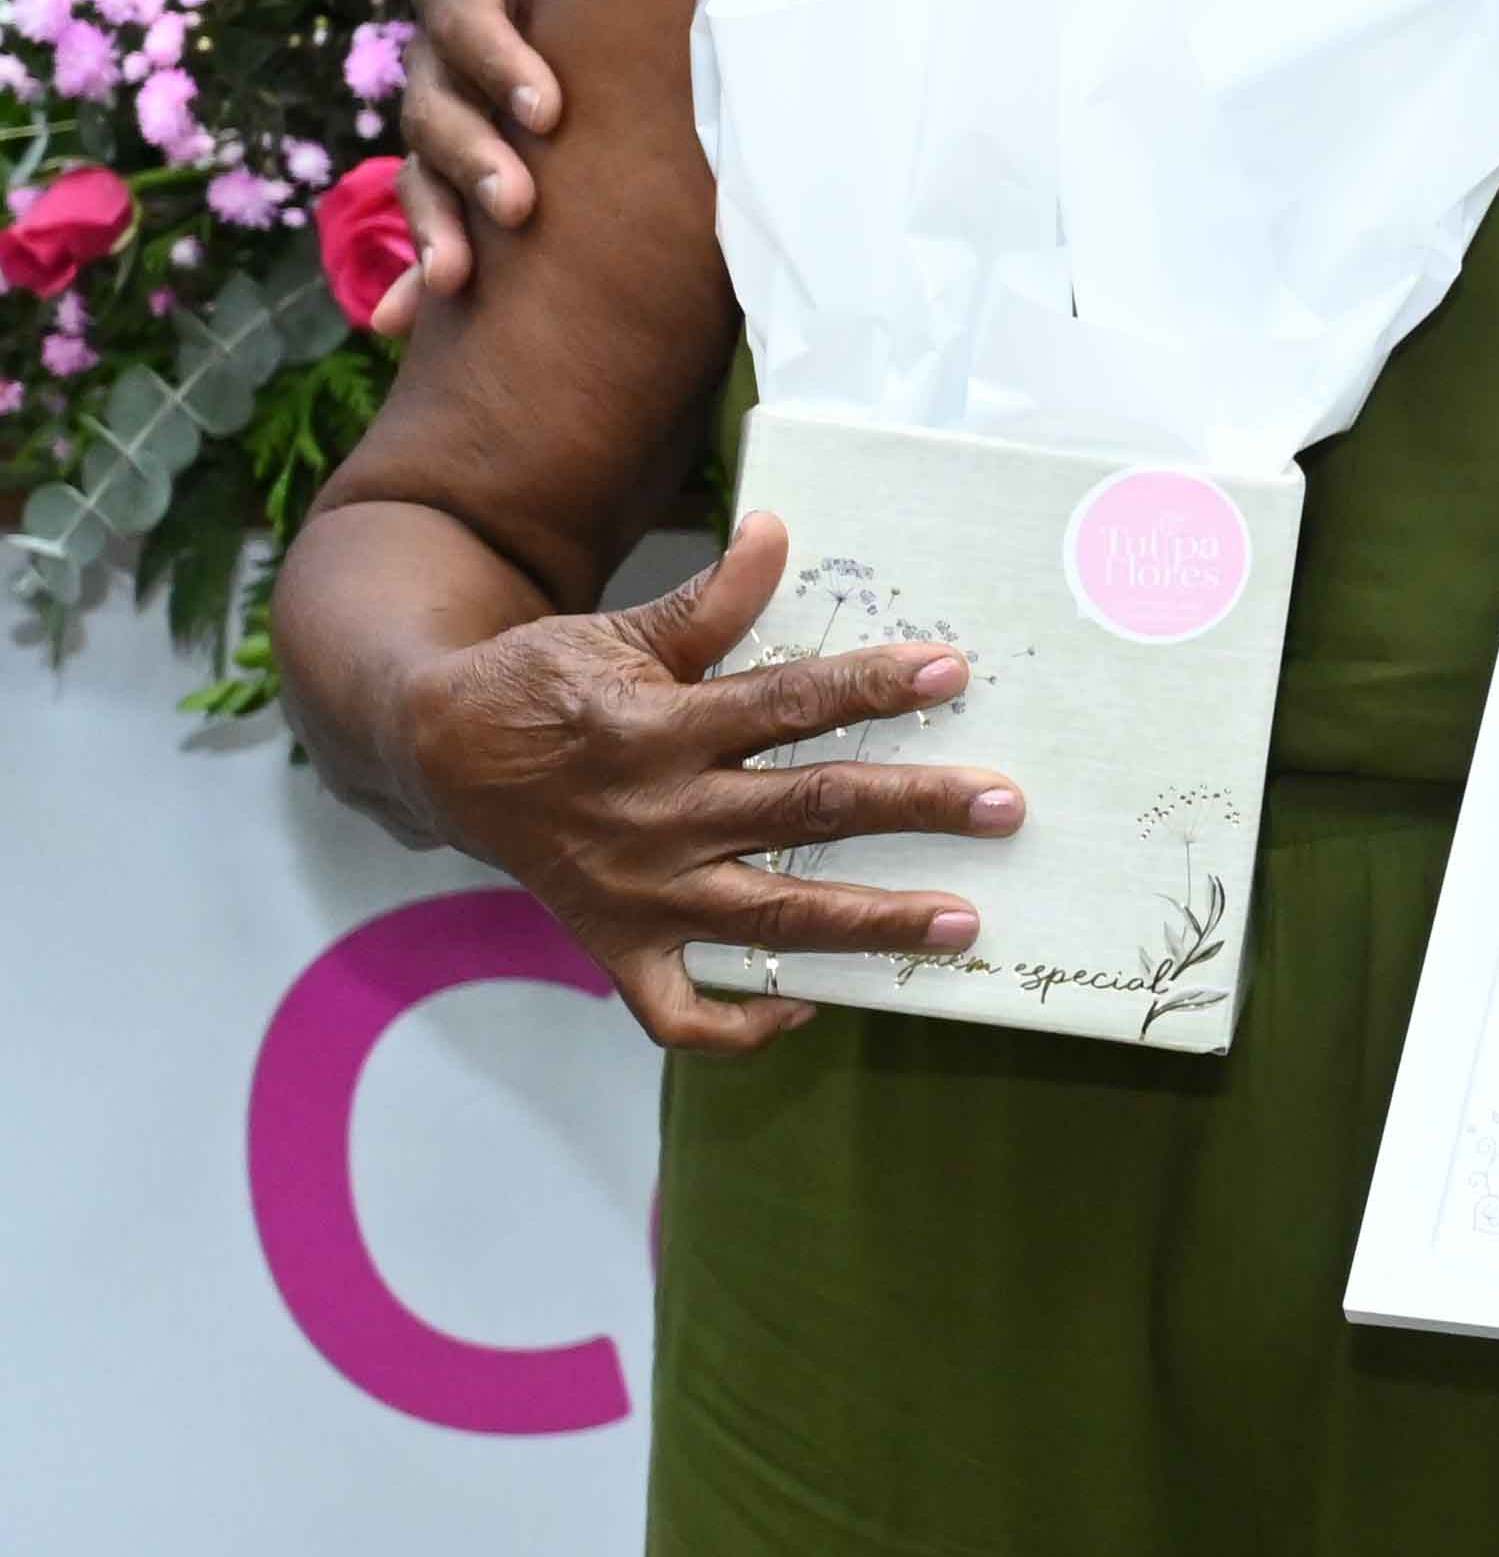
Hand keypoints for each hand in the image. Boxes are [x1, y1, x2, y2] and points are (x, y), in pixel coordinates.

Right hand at [376, 0, 621, 328]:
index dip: (494, 53)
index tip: (550, 106)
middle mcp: (448, 43)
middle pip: (433, 96)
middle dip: (472, 155)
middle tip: (522, 203)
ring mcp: (450, 110)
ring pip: (424, 166)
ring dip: (438, 223)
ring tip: (460, 278)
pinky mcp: (467, 172)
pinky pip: (429, 221)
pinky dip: (411, 274)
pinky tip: (405, 322)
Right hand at [399, 519, 1014, 1053]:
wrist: (436, 756)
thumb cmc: (543, 686)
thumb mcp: (617, 634)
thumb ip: (708, 603)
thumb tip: (777, 531)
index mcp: (662, 726)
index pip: (788, 702)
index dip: (871, 687)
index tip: (951, 672)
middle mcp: (659, 815)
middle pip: (806, 810)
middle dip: (913, 807)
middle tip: (1003, 807)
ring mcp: (639, 891)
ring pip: (772, 916)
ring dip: (872, 924)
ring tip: (962, 924)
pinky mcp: (615, 946)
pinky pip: (679, 1012)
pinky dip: (739, 1025)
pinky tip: (808, 1009)